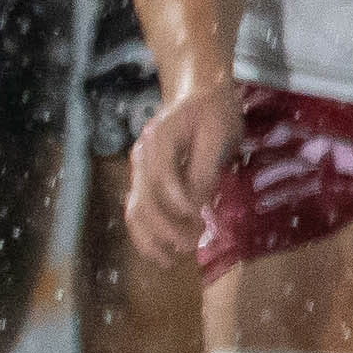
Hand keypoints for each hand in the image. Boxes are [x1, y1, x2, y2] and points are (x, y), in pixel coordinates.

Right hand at [127, 81, 239, 261]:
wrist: (196, 92)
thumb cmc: (213, 111)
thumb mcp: (219, 133)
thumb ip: (206, 167)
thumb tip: (198, 204)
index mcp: (158, 140)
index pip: (162, 177)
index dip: (178, 201)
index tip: (198, 218)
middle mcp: (141, 158)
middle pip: (143, 200)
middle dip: (165, 229)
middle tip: (190, 247)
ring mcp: (139, 170)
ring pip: (133, 210)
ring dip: (149, 239)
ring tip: (169, 260)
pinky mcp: (143, 180)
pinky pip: (137, 211)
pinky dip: (146, 234)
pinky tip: (161, 252)